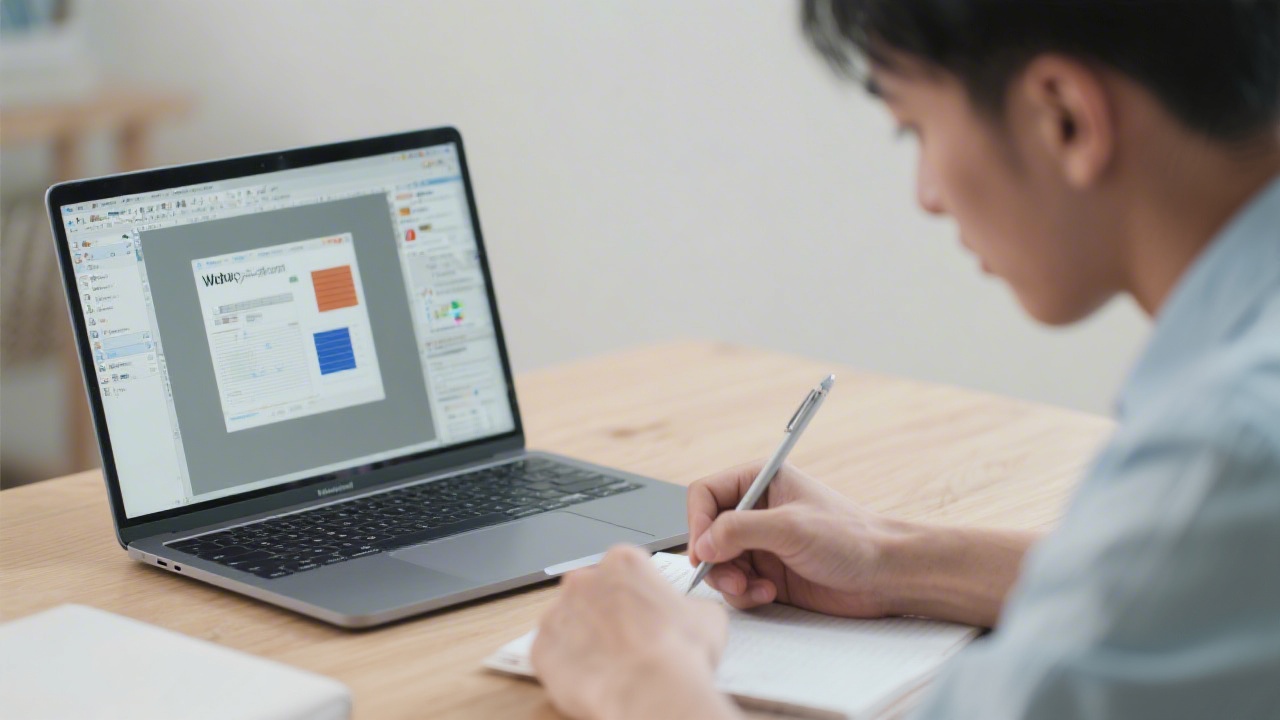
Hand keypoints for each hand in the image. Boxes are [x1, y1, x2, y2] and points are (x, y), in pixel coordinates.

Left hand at [532, 546, 739, 719]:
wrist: (651, 690)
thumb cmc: (679, 651)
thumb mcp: (706, 616)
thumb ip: (687, 604)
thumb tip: (686, 612)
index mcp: (623, 562)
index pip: (624, 571)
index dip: (636, 595)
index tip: (644, 614)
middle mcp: (583, 579)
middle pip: (591, 592)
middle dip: (605, 613)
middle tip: (628, 642)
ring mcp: (557, 612)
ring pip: (568, 623)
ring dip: (584, 639)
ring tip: (610, 665)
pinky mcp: (541, 647)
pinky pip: (552, 654)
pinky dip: (568, 666)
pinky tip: (592, 679)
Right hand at [687, 461, 902, 617]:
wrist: (885, 575)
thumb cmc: (851, 538)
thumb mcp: (791, 527)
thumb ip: (740, 529)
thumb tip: (703, 543)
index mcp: (760, 481)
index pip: (705, 494)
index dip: (697, 522)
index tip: (702, 550)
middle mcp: (756, 510)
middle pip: (706, 532)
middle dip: (714, 558)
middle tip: (729, 577)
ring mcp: (761, 544)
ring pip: (718, 562)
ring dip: (728, 580)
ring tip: (753, 589)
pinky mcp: (767, 573)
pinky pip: (735, 585)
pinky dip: (745, 594)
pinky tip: (768, 594)